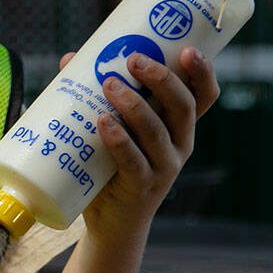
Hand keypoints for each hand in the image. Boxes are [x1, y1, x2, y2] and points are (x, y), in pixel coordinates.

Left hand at [74, 45, 220, 243]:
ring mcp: (164, 167)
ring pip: (157, 131)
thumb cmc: (111, 167)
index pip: (203, 96)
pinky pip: (133, 160)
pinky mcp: (142, 186)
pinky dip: (119, 139)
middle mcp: (179, 144)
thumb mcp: (111, 128)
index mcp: (178, 126)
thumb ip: (95, 95)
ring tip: (109, 84)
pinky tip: (103, 122)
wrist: (111, 222)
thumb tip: (69, 60)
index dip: (203, 73)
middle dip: (162, 79)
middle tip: (134, 60)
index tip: (189, 50)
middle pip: (183, 106)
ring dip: (134, 104)